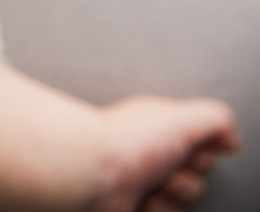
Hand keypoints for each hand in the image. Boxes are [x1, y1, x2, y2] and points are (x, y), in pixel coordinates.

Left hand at [96, 95, 239, 211]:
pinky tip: (142, 201)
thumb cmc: (129, 144)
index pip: (201, 139)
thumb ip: (215, 120)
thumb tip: (230, 137)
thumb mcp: (183, 118)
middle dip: (190, 176)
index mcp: (162, 123)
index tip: (195, 148)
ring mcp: (144, 177)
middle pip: (196, 171)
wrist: (92, 176)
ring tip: (153, 187)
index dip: (205, 148)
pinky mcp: (136, 201)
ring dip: (174, 196)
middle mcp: (153, 148)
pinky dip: (157, 210)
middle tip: (170, 170)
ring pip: (182, 196)